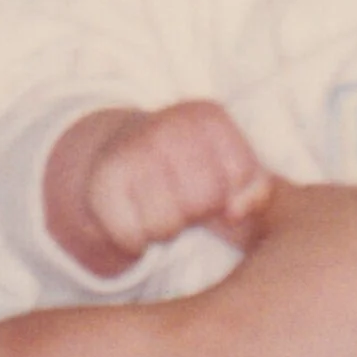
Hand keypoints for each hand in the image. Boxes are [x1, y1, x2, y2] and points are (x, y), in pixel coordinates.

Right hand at [45, 102, 273, 278]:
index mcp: (206, 116)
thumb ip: (254, 187)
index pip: (242, 174)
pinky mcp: (102, 182)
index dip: (233, 195)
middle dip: (198, 212)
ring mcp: (130, 149)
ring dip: (165, 229)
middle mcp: (167, 125)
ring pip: (167, 225)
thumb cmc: (186, 166)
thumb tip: (236, 212)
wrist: (114, 150)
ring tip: (158, 207)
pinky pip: (132, 237)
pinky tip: (133, 217)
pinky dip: (134, 240)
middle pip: (205, 200)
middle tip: (183, 200)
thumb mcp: (228, 165)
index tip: (218, 190)